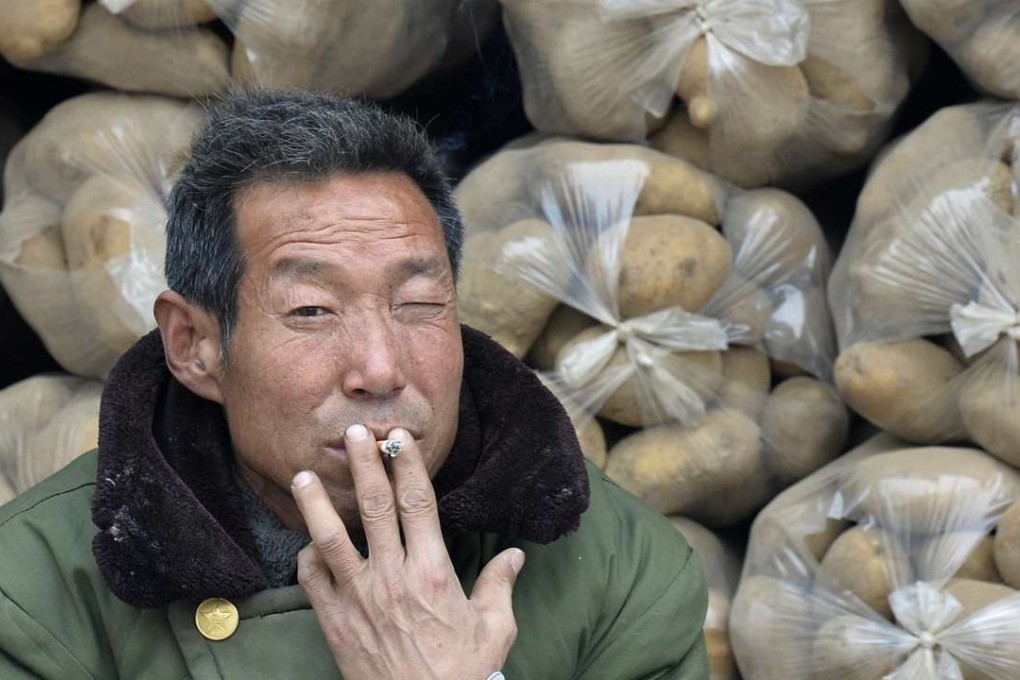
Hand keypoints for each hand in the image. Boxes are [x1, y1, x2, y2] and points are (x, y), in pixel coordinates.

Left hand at [291, 424, 523, 678]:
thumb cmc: (464, 673)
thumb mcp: (495, 628)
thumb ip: (500, 584)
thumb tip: (515, 555)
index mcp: (433, 573)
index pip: (418, 504)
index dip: (407, 466)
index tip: (398, 439)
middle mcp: (393, 578)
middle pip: (374, 508)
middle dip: (364, 466)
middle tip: (353, 434)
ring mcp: (359, 600)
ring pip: (331, 540)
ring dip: (317, 504)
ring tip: (305, 475)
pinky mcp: (336, 623)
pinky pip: (312, 581)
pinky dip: (308, 557)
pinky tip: (309, 543)